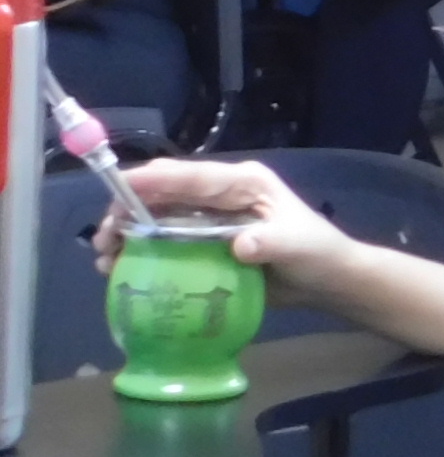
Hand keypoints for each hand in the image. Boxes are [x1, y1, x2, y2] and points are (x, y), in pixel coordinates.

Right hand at [104, 159, 356, 293]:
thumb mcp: (299, 246)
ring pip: (157, 216)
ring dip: (127, 232)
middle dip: (127, 210)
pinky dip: (140, 251)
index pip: (191, 175)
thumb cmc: (318, 254)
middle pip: (163, 193)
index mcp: (243, 183)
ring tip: (105, 257)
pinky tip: (120, 269)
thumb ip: (272, 243)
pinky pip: (164, 241)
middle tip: (104, 239)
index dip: (152, 181)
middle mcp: (220, 194)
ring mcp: (210, 218)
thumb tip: (242, 245)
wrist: (328, 281)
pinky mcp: (204, 242)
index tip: (116, 192)